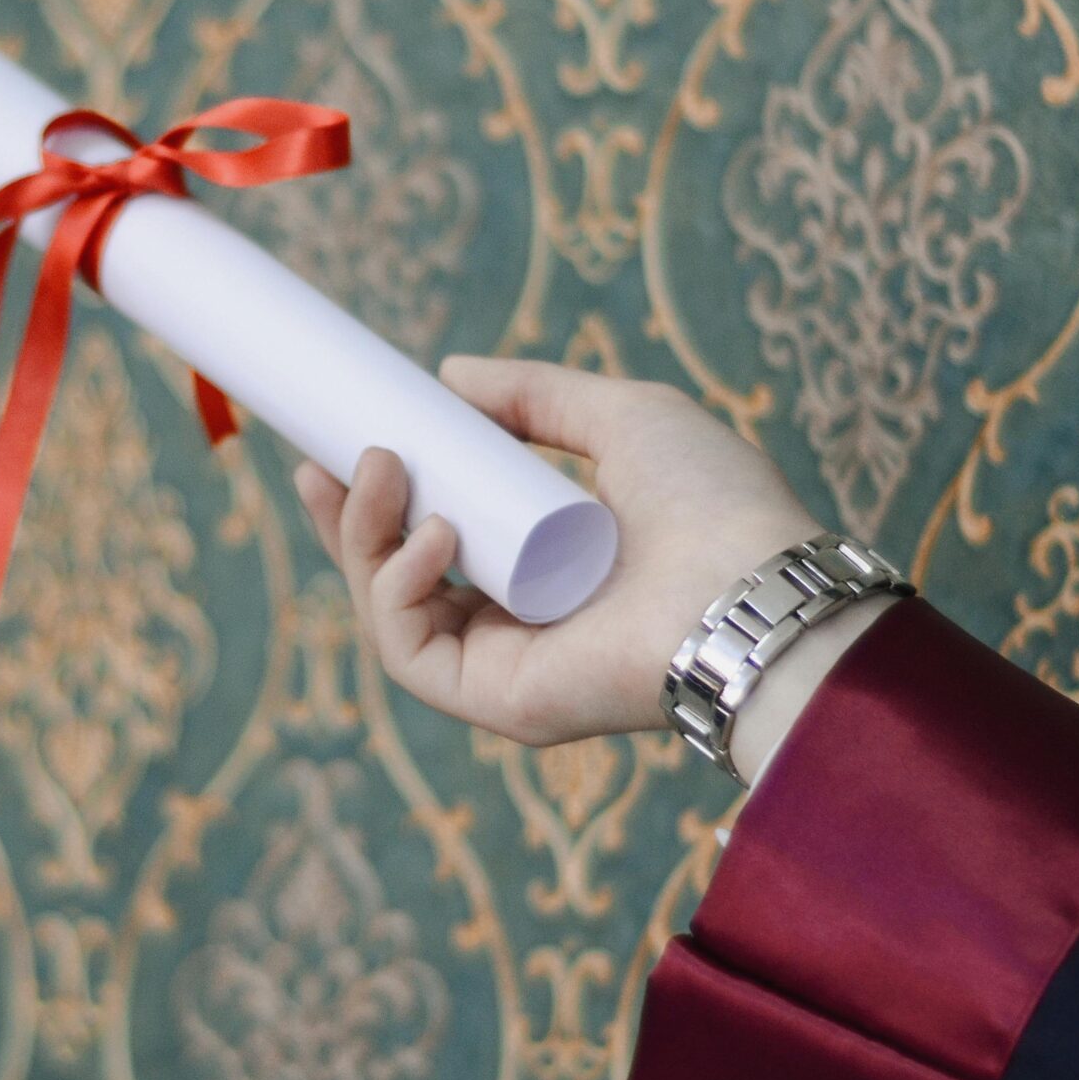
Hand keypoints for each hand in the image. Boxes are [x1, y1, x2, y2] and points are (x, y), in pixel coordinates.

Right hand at [294, 356, 879, 780]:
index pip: (437, 538)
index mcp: (543, 567)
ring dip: (362, 540)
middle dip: (348, 522)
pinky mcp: (496, 703)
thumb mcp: (622, 418)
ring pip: (390, 612)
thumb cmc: (715, 505)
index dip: (384, 497)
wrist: (754, 584)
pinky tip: (431, 536)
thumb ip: (540, 395)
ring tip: (381, 472)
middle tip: (324, 461)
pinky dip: (396, 591)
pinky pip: (409, 654)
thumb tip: (450, 377)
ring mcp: (503, 667)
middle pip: (397, 580)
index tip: (353, 438)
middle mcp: (517, 623)